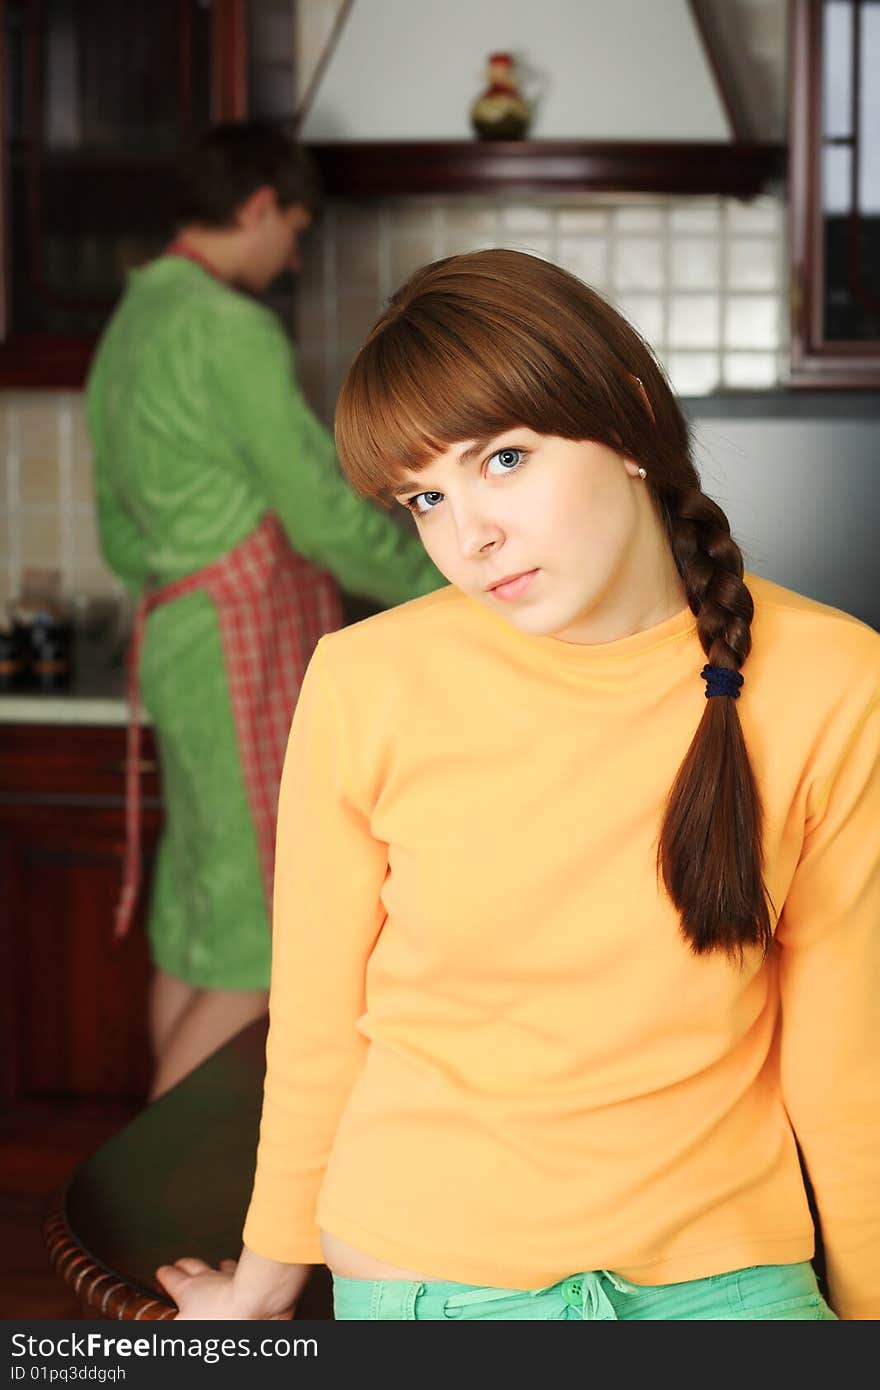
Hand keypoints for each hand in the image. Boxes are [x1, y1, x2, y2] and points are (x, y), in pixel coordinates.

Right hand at [155, 1257, 295, 1320]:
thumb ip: (174, 1323)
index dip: (165, 1275)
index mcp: (188, 1289)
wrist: (255, 1304)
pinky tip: (237, 1271)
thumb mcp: (185, 1326)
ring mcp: (231, 1276)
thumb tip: (166, 1323)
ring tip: (211, 1267)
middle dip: (184, 1265)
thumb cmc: (221, 1317)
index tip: (162, 1271)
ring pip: (218, 1266)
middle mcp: (208, 1278)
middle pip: (192, 1266)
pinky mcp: (251, 1280)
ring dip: (213, 1267)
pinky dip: (237, 1270)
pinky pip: (242, 1271)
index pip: (171, 1278)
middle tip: (180, 1264)